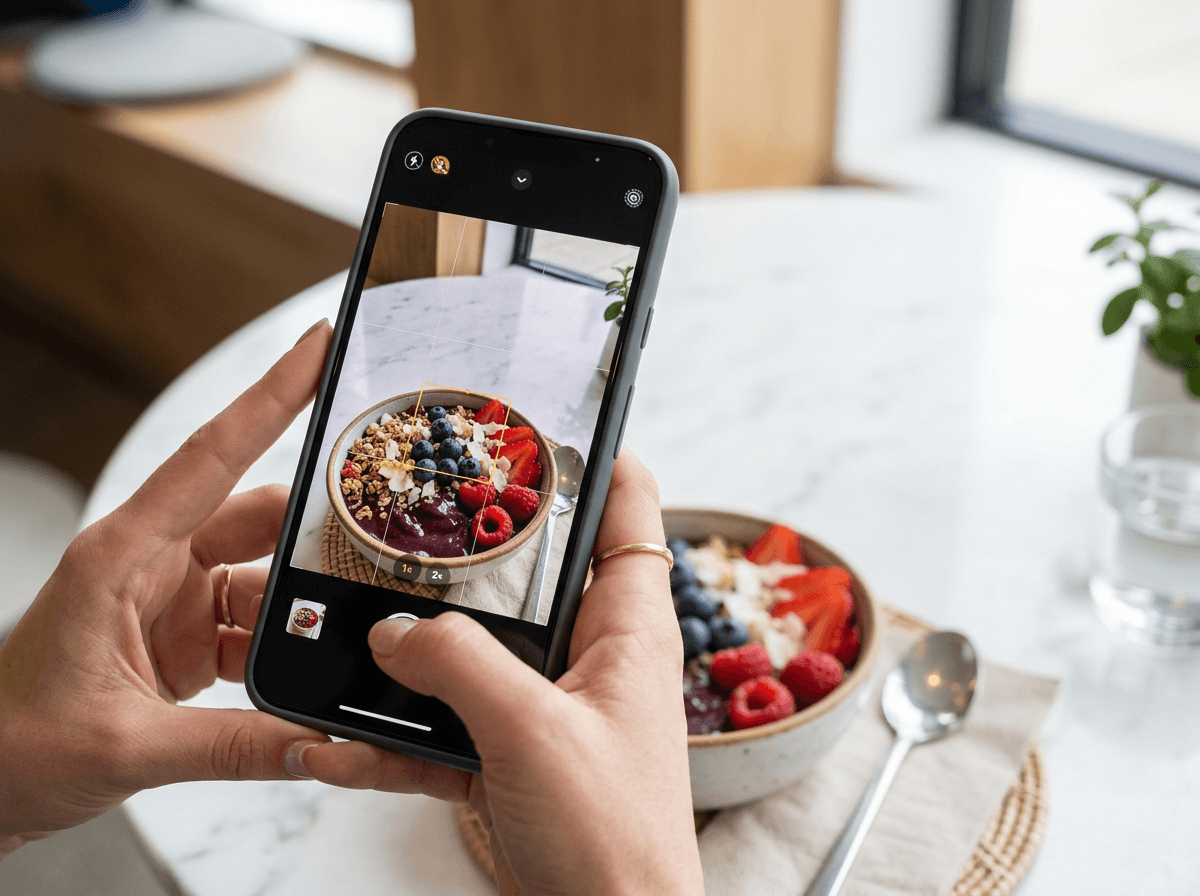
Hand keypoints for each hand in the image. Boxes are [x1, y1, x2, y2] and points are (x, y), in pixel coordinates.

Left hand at [0, 321, 334, 857]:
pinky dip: (280, 647)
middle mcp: (150, 562)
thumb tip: (315, 744)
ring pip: (264, 574)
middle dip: (316, 529)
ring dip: (299, 605)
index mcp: (121, 555)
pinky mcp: (183, 635)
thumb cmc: (11, 743)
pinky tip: (298, 676)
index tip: (320, 344)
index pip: (213, 456)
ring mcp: (169, 598)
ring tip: (341, 631)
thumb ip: (229, 745)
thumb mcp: (123, 746)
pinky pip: (253, 623)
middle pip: (257, 517)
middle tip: (375, 535)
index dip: (273, 394)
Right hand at [300, 451, 704, 895]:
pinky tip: (341, 740)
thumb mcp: (534, 734)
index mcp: (625, 624)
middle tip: (406, 511)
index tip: (530, 417)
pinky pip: (446, 723)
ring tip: (350, 629)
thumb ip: (461, 667)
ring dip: (413, 648)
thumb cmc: (614, 842)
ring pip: (471, 647)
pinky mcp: (512, 753)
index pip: (625, 504)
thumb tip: (394, 632)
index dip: (589, 451)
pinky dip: (397, 730)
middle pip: (527, 567)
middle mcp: (589, 653)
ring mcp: (546, 704)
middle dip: (464, 545)